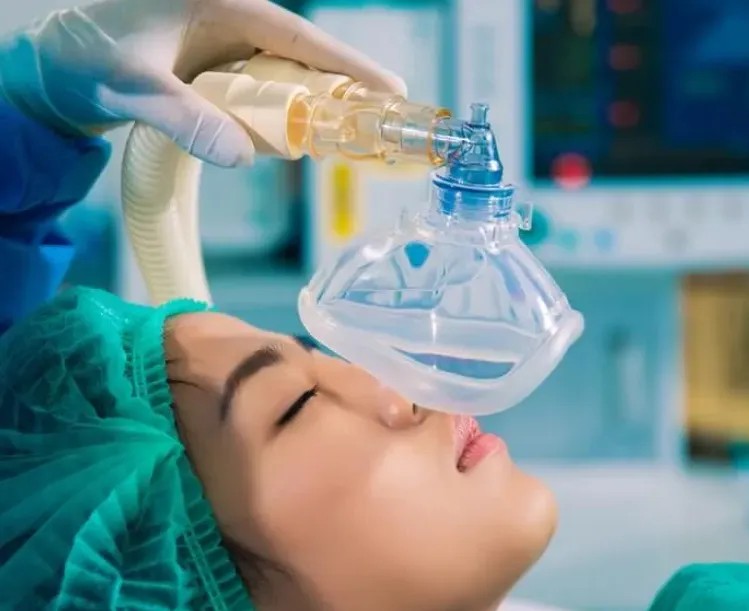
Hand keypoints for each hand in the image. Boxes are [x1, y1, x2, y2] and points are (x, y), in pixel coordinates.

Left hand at [0, 0, 406, 166]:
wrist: (57, 67)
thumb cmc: (89, 57)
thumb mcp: (137, 85)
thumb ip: (187, 118)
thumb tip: (243, 157)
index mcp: (221, 1)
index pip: (300, 35)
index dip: (349, 64)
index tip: (390, 90)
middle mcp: (231, 19)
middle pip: (302, 57)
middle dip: (336, 93)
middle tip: (369, 128)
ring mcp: (225, 46)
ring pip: (285, 79)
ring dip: (307, 111)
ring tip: (331, 141)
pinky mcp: (217, 70)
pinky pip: (261, 94)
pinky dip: (277, 119)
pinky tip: (284, 141)